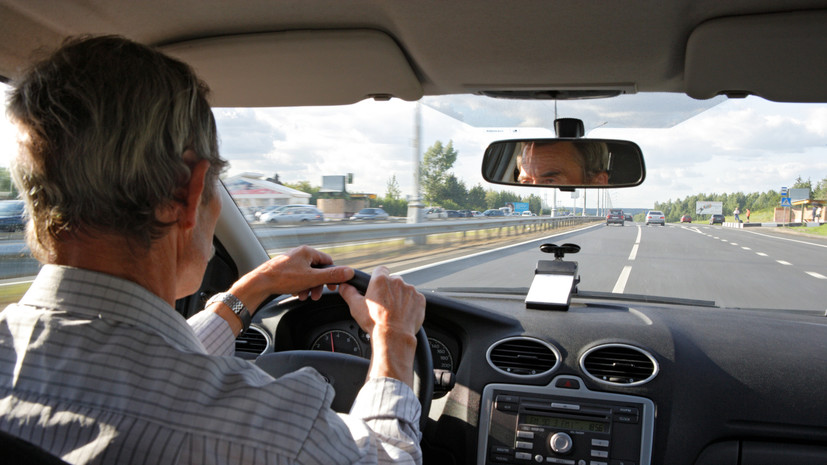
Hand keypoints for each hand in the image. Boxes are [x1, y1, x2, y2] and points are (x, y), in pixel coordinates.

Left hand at [228, 245, 353, 312]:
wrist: (260, 283)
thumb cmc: (283, 278)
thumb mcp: (312, 278)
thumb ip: (332, 275)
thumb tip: (349, 272)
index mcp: (308, 252)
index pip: (328, 261)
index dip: (332, 275)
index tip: (332, 286)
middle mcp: (299, 254)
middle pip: (317, 270)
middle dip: (317, 284)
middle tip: (316, 295)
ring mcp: (291, 261)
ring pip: (306, 275)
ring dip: (308, 287)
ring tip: (303, 296)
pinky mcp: (284, 269)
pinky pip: (297, 277)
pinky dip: (298, 286)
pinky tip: (295, 293)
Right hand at [339, 266, 424, 385]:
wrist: (394, 336)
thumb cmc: (375, 322)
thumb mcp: (356, 307)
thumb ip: (348, 292)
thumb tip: (344, 286)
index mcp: (381, 280)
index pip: (380, 270)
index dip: (378, 279)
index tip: (378, 288)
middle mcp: (397, 281)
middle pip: (393, 281)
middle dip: (390, 290)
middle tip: (385, 304)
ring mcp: (410, 290)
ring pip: (404, 290)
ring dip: (401, 297)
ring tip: (395, 311)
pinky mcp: (420, 299)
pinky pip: (415, 299)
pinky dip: (411, 304)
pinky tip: (404, 314)